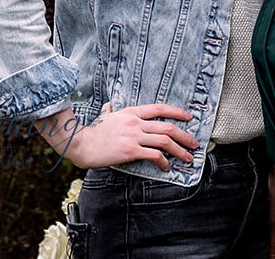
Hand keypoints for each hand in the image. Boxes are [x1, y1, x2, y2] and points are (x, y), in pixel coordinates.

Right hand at [36, 102, 197, 170]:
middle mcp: (136, 122)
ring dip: (180, 150)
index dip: (177, 112)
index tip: (188, 117)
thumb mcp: (105, 116)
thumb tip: (109, 107)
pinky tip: (167, 167)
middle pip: (167, 126)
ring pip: (165, 140)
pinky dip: (163, 161)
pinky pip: (154, 155)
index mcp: (132, 112)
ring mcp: (134, 136)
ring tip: (187, 158)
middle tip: (194, 143)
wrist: (80, 143)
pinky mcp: (130, 151)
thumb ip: (111, 111)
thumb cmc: (92, 132)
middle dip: (185, 135)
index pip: (160, 108)